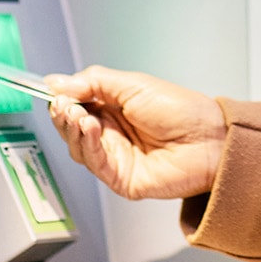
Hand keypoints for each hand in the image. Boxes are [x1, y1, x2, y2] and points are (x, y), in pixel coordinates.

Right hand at [43, 65, 225, 199]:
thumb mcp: (132, 84)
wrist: (209, 139)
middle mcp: (112, 134)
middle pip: (71, 128)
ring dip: (73, 129)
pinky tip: (91, 128)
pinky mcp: (120, 179)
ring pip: (77, 147)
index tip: (51, 91)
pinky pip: (94, 164)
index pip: (75, 105)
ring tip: (80, 114)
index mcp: (113, 109)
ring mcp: (115, 157)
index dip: (62, 98)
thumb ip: (93, 82)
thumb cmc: (182, 111)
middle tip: (65, 104)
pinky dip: (88, 144)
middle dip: (64, 114)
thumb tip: (57, 82)